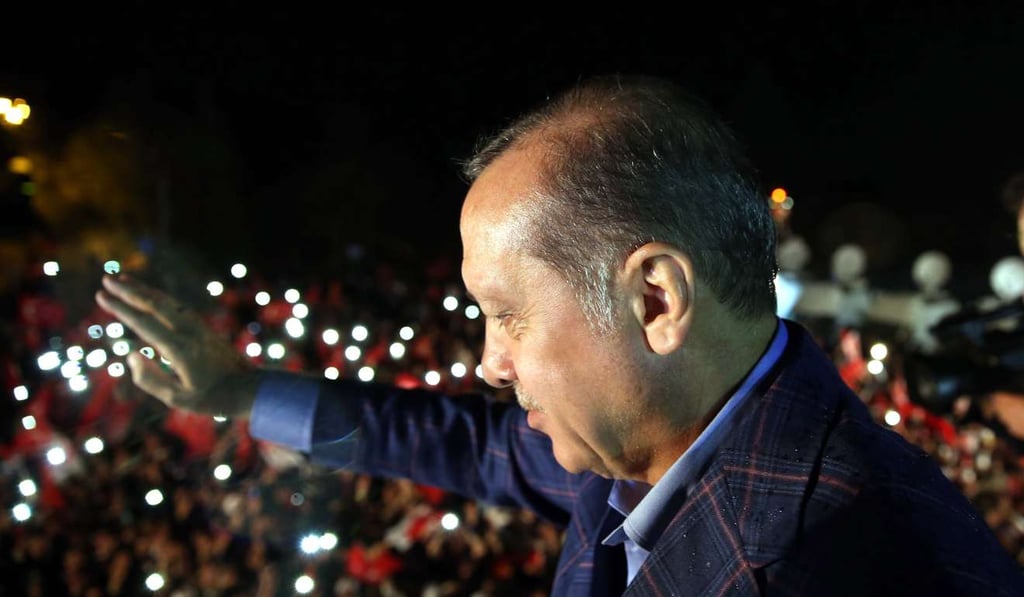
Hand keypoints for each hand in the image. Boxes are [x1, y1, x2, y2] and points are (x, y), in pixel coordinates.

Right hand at [95, 274, 260, 416]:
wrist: (250, 389)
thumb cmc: (213, 399)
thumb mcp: (178, 398)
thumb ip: (150, 379)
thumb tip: (130, 356)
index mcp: (180, 349)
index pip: (144, 323)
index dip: (120, 308)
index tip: (101, 295)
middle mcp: (189, 332)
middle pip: (155, 304)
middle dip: (129, 291)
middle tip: (105, 279)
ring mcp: (198, 327)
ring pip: (167, 302)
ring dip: (144, 290)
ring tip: (122, 280)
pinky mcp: (204, 328)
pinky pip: (177, 307)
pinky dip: (159, 298)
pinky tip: (149, 295)